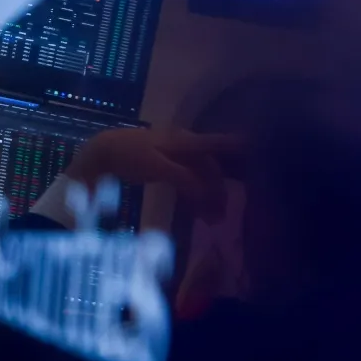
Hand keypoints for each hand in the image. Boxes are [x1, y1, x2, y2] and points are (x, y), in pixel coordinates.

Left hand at [66, 128, 240, 221]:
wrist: (102, 154)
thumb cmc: (129, 155)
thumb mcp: (157, 167)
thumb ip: (184, 177)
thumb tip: (207, 191)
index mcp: (185, 141)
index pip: (217, 143)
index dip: (238, 147)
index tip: (259, 152)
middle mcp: (184, 145)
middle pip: (210, 167)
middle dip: (219, 190)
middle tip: (221, 217)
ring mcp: (174, 155)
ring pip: (199, 175)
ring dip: (207, 196)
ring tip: (211, 220)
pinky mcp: (165, 166)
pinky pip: (187, 180)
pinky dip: (194, 194)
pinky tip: (197, 210)